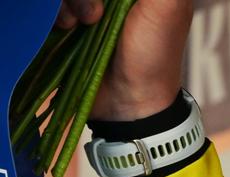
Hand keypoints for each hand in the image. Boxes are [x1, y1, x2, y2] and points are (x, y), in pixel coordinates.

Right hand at [55, 0, 194, 121]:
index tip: (100, 6)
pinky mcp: (69, 19)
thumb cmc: (154, 55)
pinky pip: (50, 4)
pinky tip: (67, 29)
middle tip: (95, 16)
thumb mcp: (167, 7)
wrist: (129, 101)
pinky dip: (55, 12)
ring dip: (70, 1)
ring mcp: (88, 4)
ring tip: (82, 25)